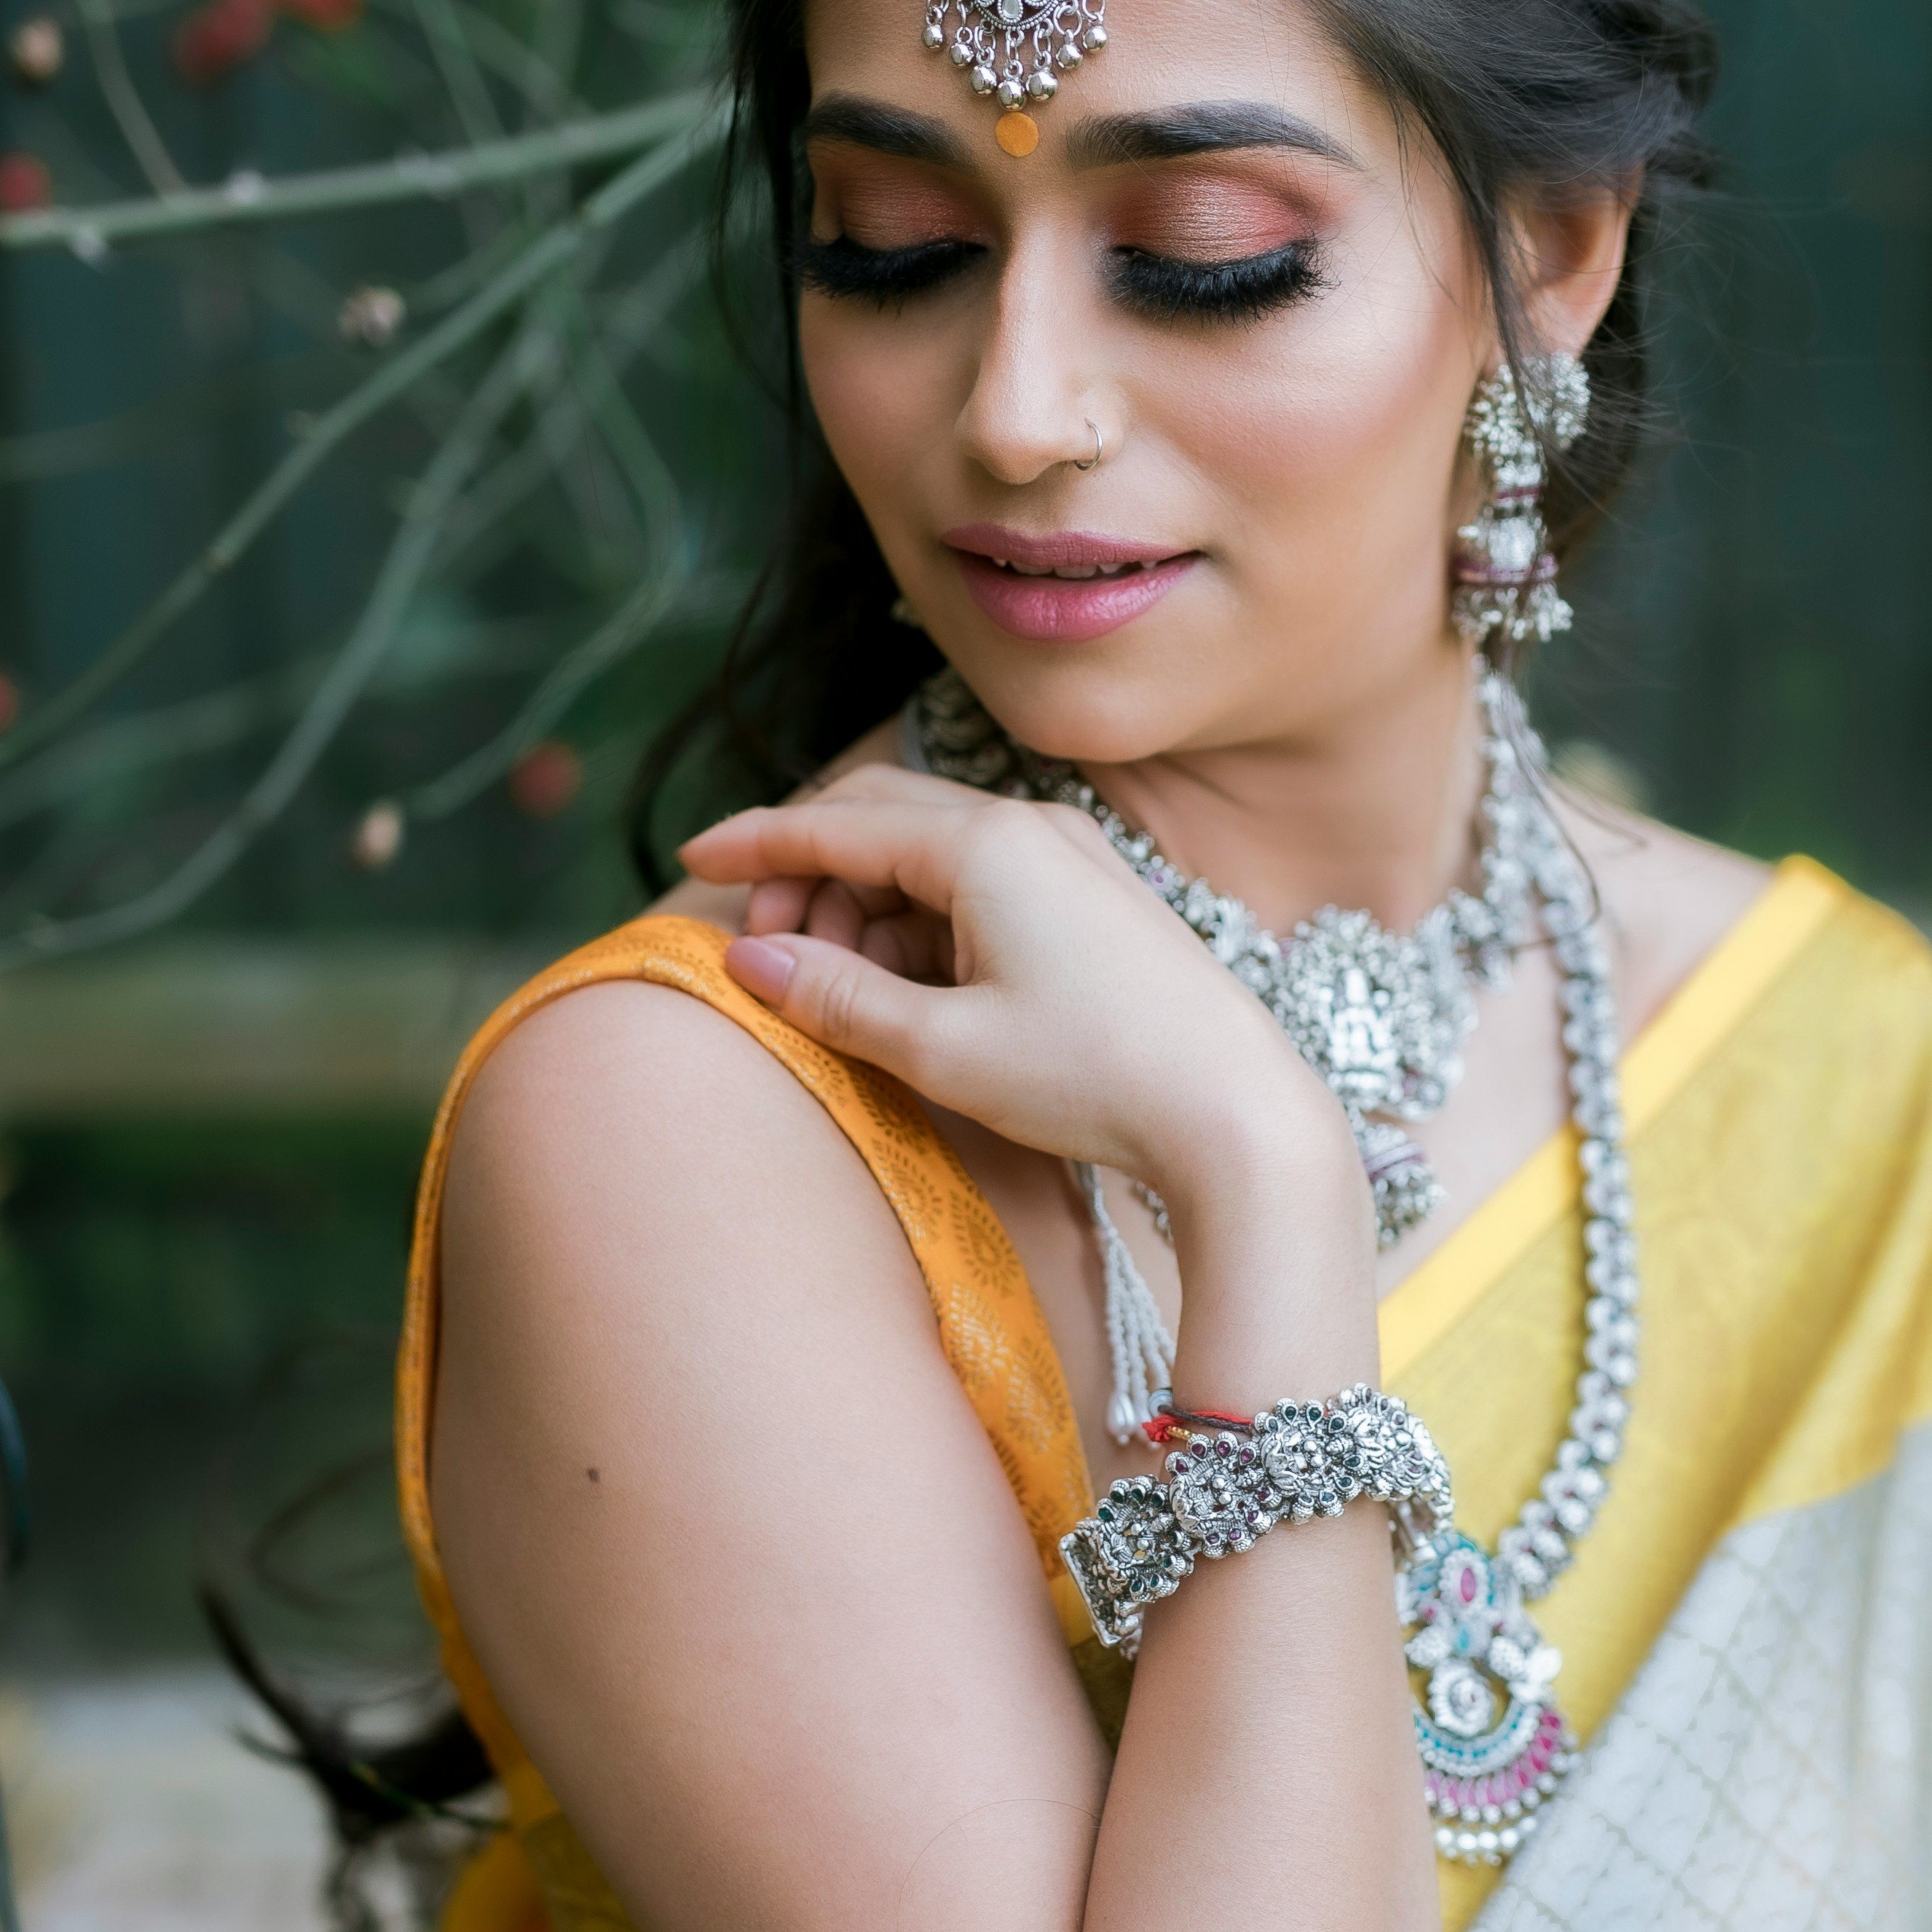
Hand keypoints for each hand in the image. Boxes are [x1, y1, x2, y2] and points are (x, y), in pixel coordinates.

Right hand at [680, 770, 1347, 1204]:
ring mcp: (1071, 858)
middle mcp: (1031, 827)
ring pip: (931, 855)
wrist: (1238, 1113)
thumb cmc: (1096, 1078)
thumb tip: (751, 962)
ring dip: (869, 910)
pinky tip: (913, 993)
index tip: (693, 857)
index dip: (757, 841)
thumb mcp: (944, 1049)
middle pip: (881, 818)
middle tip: (768, 953)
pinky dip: (927, 926)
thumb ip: (839, 998)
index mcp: (987, 844)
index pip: (838, 819)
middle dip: (810, 876)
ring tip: (844, 994)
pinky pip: (983, 886)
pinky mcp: (1095, 900)